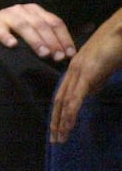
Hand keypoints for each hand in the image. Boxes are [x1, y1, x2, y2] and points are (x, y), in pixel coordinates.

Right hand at [0, 4, 74, 59]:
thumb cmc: (14, 32)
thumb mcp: (33, 29)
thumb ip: (50, 35)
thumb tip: (78, 44)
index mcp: (36, 11)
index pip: (54, 22)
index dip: (64, 37)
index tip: (69, 54)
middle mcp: (22, 10)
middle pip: (41, 24)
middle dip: (52, 41)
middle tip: (57, 57)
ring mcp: (6, 15)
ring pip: (23, 25)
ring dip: (35, 40)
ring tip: (43, 53)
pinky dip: (6, 36)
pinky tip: (12, 45)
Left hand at [50, 8, 121, 142]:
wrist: (120, 31)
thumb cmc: (115, 47)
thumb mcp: (104, 68)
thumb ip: (95, 80)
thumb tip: (88, 93)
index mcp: (75, 69)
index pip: (62, 94)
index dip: (58, 111)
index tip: (57, 128)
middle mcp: (72, 70)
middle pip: (59, 99)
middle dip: (56, 121)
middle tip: (54, 139)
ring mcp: (78, 71)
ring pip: (65, 100)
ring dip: (62, 121)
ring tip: (60, 137)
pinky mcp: (87, 73)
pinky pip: (76, 96)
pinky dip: (70, 112)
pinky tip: (68, 124)